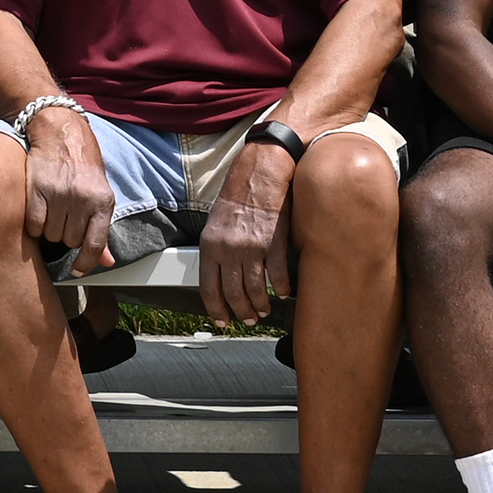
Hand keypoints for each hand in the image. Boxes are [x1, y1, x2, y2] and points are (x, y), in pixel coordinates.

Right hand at [23, 110, 117, 264]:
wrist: (60, 129)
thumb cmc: (83, 163)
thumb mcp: (101, 193)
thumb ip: (102, 229)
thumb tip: (107, 262)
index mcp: (102, 200)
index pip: (94, 244)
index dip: (86, 263)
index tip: (78, 269)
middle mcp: (81, 198)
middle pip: (70, 240)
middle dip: (67, 234)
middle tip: (66, 217)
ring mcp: (58, 193)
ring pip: (51, 235)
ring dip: (50, 229)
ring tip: (53, 210)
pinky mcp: (36, 188)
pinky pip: (34, 224)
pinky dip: (35, 224)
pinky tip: (39, 210)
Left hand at [199, 145, 293, 326]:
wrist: (260, 171)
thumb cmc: (238, 194)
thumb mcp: (215, 224)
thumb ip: (216, 251)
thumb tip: (218, 276)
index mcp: (211, 245)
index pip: (209, 288)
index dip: (216, 309)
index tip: (223, 320)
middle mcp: (229, 249)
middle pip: (234, 294)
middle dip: (242, 312)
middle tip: (248, 318)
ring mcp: (253, 248)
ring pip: (256, 291)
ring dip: (261, 305)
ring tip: (264, 310)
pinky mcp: (275, 243)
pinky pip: (278, 276)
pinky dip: (282, 288)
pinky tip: (283, 292)